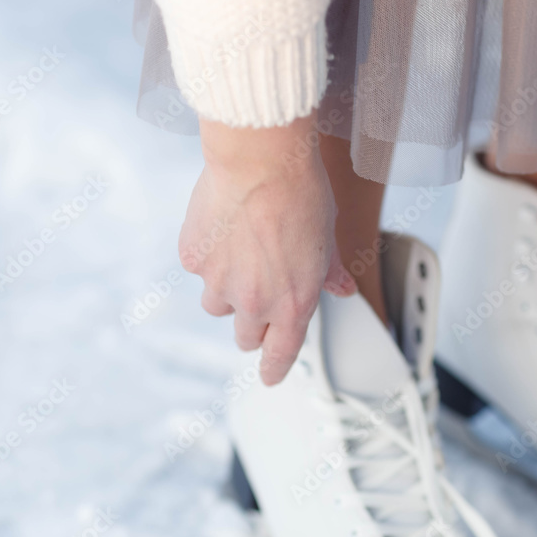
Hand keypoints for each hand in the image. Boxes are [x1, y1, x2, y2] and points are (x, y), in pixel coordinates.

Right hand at [180, 115, 355, 384]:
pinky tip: (223, 226)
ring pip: (217, 304)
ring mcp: (219, 283)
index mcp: (293, 303)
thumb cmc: (301, 192)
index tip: (269, 376)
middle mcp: (254, 302)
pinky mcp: (194, 258)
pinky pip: (200, 268)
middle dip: (251, 323)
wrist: (261, 160)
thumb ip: (330, 271)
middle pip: (244, 336)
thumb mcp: (328, 237)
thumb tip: (342, 288)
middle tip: (257, 295)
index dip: (273, 369)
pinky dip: (209, 255)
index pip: (280, 354)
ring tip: (240, 252)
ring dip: (227, 290)